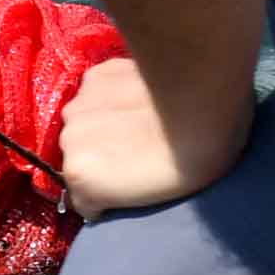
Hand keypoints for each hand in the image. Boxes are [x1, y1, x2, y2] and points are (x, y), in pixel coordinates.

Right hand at [55, 56, 249, 215]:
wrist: (206, 106)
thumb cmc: (189, 164)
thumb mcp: (145, 197)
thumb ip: (110, 190)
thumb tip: (107, 181)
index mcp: (79, 176)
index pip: (81, 198)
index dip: (106, 193)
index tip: (129, 184)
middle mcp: (69, 139)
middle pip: (79, 154)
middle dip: (101, 154)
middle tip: (137, 149)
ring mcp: (79, 104)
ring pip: (86, 122)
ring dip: (103, 124)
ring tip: (138, 120)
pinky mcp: (95, 75)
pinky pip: (97, 94)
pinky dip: (111, 97)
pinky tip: (138, 95)